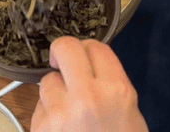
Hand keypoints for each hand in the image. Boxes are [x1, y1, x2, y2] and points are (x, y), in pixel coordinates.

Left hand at [30, 36, 147, 131]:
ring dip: (54, 92)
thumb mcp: (130, 114)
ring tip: (68, 113)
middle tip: (62, 63)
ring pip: (46, 81)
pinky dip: (46, 115)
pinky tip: (60, 129)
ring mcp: (60, 112)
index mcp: (117, 91)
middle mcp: (87, 96)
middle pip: (65, 47)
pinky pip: (39, 107)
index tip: (83, 55)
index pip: (96, 46)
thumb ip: (110, 85)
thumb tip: (89, 65)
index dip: (87, 49)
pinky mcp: (41, 128)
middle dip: (61, 53)